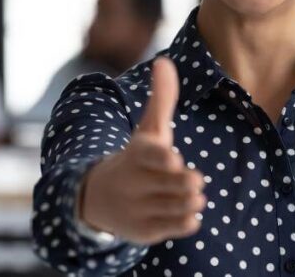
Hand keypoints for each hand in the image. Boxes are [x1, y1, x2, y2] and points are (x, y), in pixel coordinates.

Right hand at [79, 57, 205, 243]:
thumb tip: (165, 62)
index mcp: (135, 154)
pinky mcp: (143, 232)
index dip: (164, 159)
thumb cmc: (136, 157)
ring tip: (195, 195)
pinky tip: (189, 214)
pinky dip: (187, 221)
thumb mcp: (147, 129)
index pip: (150, 155)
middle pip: (171, 184)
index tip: (176, 161)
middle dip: (188, 182)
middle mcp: (132, 182)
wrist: (99, 198)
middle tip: (195, 180)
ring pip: (176, 206)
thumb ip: (161, 99)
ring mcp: (136, 209)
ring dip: (191, 201)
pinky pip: (174, 228)